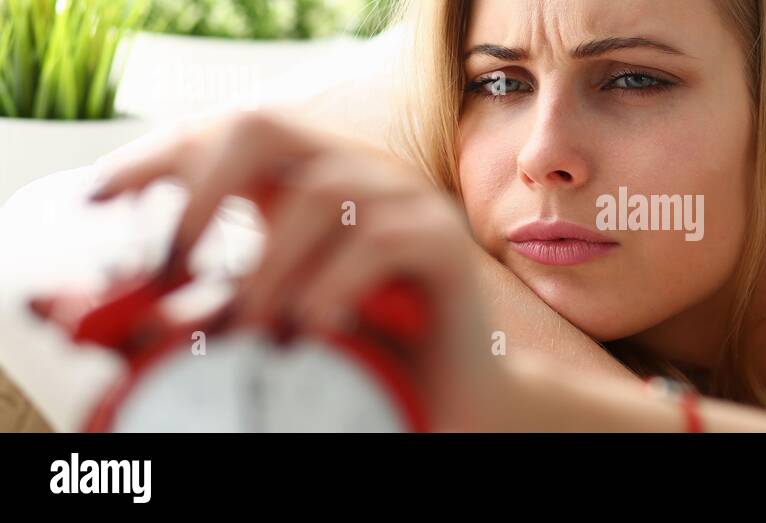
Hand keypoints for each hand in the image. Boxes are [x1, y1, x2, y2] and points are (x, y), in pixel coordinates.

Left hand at [92, 111, 513, 430]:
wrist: (452, 398)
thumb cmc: (356, 361)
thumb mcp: (259, 329)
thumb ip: (188, 316)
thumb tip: (85, 316)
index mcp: (304, 185)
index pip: (224, 140)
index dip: (158, 158)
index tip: (99, 200)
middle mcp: (352, 176)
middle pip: (267, 130)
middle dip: (203, 192)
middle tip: (168, 268)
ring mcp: (401, 200)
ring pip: (318, 193)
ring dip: (267, 267)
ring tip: (253, 333)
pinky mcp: (440, 239)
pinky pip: (376, 238)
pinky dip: (329, 284)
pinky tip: (310, 331)